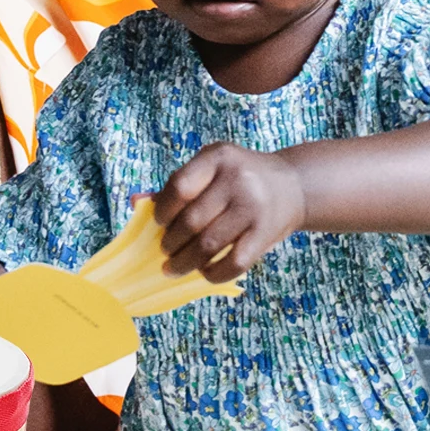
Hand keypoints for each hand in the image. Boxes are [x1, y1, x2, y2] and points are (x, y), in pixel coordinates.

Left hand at [153, 143, 306, 282]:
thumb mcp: (211, 169)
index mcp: (218, 157)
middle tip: (165, 251)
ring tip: (174, 267)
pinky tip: (203, 273)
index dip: (163, 211)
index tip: (159, 224)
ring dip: (185, 262)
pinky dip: (213, 273)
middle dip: (171, 242)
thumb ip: (176, 185)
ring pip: (209, 244)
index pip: (179, 187)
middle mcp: (237, 180)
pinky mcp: (265, 234)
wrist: (294, 185)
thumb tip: (135, 202)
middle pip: (191, 220)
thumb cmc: (240, 178)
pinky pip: (234, 262)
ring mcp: (253, 208)